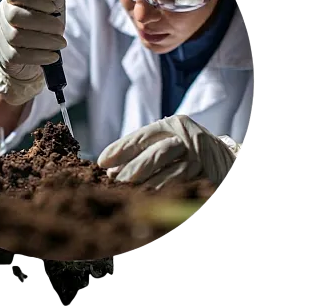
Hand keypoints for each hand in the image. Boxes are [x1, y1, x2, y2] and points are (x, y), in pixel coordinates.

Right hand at [0, 0, 66, 104]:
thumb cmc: (43, 26)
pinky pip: (17, 55)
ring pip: (15, 37)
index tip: (53, 9)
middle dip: (42, 23)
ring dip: (43, 41)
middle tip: (61, 30)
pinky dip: (38, 56)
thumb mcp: (53, 10)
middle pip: (14, 16)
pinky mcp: (3, 54)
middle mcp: (1, 14)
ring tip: (60, 43)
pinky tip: (53, 56)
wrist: (34, 54)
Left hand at [97, 115, 237, 188]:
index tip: (102, 162)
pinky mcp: (210, 178)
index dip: (121, 149)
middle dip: (134, 168)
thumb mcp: (166, 139)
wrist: (225, 157)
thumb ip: (141, 149)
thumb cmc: (184, 148)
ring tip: (130, 193)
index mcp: (174, 125)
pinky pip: (186, 188)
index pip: (143, 136)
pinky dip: (168, 196)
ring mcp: (202, 159)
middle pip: (159, 153)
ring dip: (149, 185)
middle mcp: (190, 139)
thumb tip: (109, 169)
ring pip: (174, 173)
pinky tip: (153, 201)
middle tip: (115, 181)